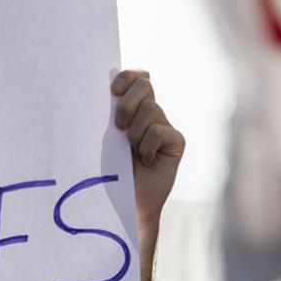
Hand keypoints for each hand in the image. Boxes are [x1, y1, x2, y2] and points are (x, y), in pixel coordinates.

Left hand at [112, 68, 184, 226]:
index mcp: (132, 108)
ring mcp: (164, 126)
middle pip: (144, 85)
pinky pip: (159, 131)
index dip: (126, 77)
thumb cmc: (110, 172)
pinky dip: (147, 146)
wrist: (127, 202)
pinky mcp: (175, 141)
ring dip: (134, 132)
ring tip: (130, 152)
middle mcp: (150, 114)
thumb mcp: (105, 140)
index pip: (135, 78)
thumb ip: (108, 116)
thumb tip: (105, 92)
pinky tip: (145, 161)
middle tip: (118, 126)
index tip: (112, 90)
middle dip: (128, 102)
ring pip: (150, 110)